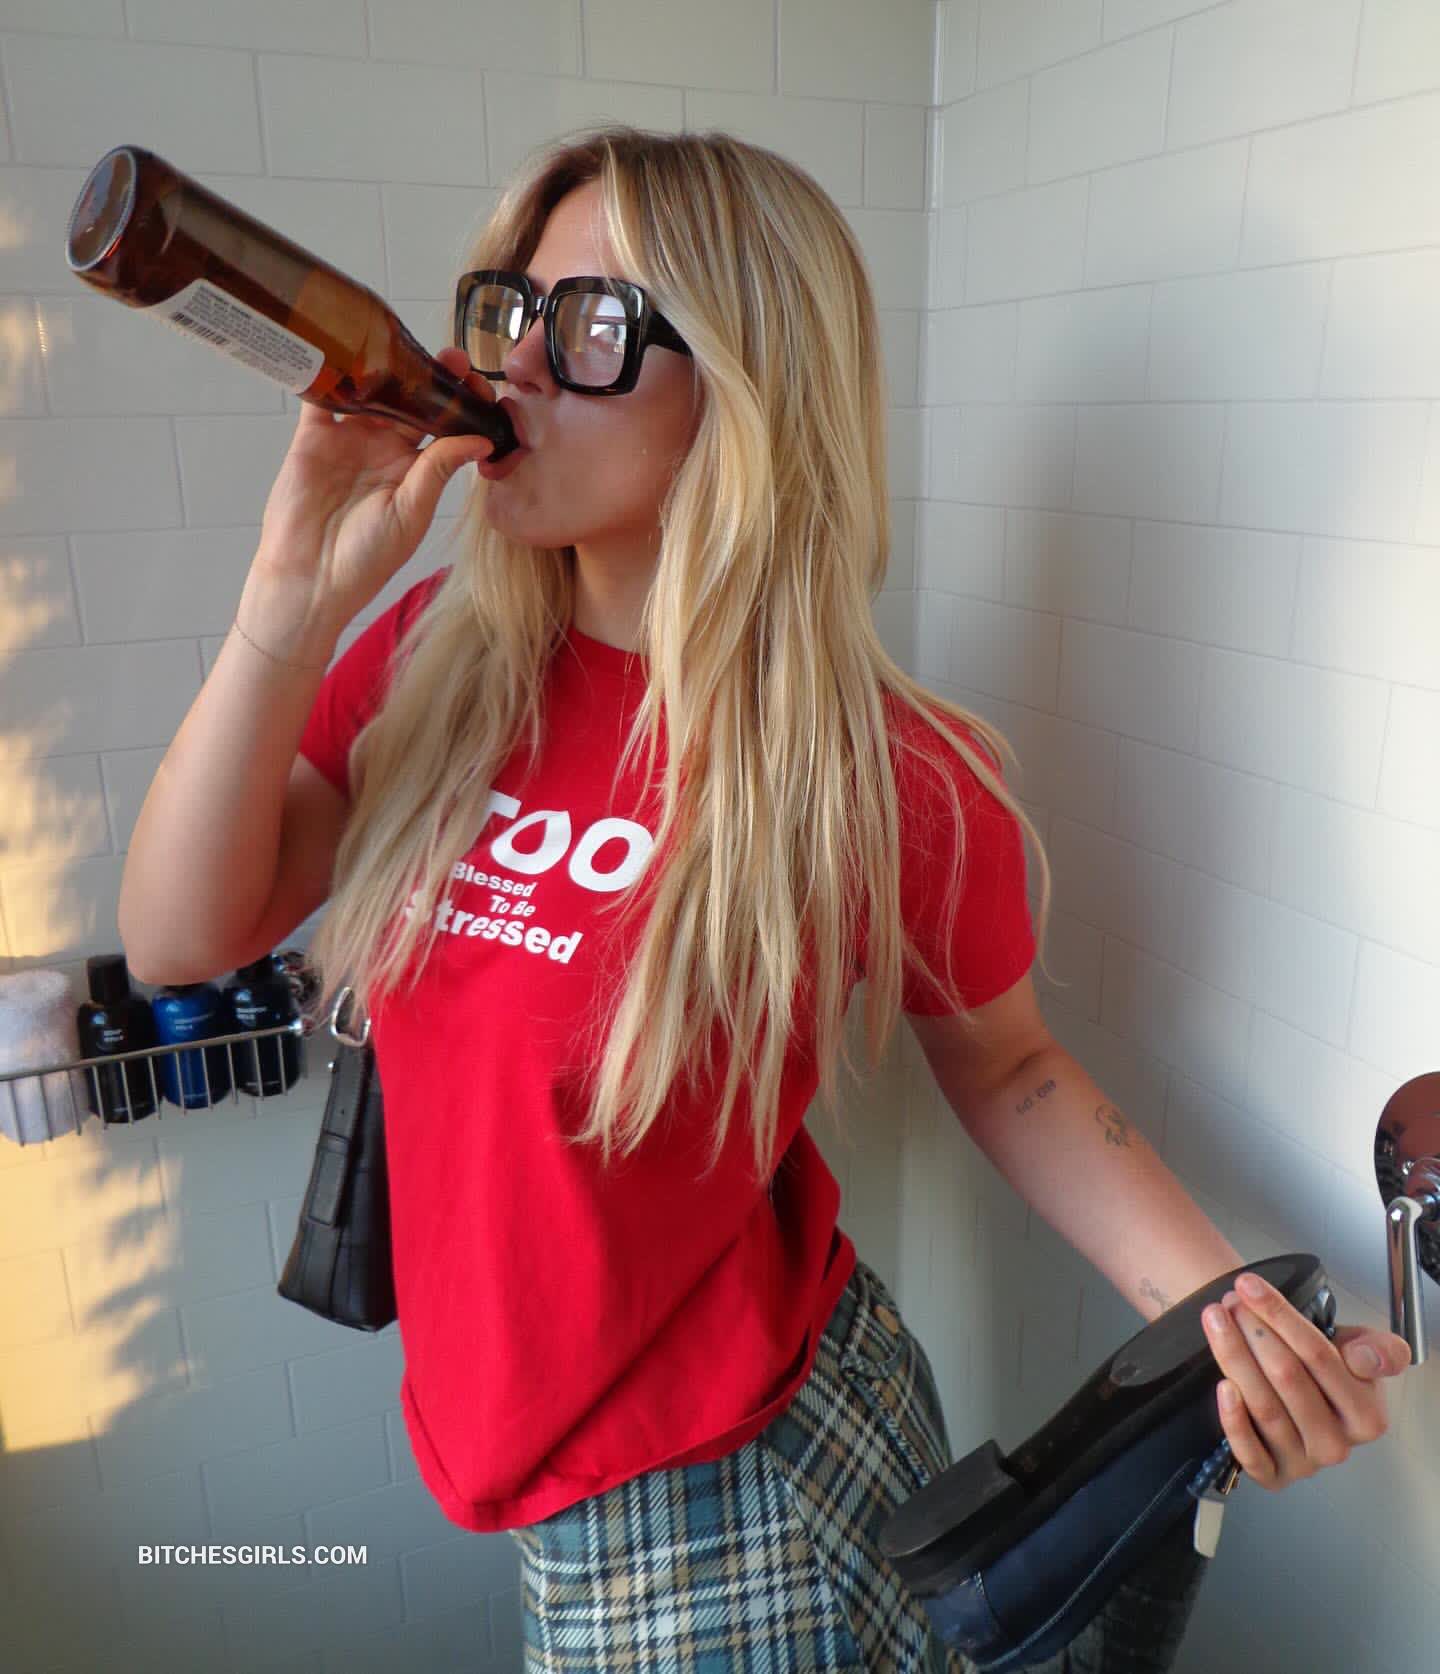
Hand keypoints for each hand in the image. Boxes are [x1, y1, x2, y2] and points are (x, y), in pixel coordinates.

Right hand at [254, 346, 497, 628]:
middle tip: (453, 357)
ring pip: (370, 391)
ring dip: (386, 366)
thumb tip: (481, 438)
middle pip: (412, 400)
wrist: (310, 578)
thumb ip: (438, 470)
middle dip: (432, 376)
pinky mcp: (312, 438)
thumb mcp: (411, 514)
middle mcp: (384, 449)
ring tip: (406, 345)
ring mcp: (348, 440)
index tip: (478, 384)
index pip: (445, 425)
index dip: (462, 403)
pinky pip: (322, 398)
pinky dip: (329, 373)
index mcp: (415, 468)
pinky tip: (344, 350)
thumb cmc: (366, 559)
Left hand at [1201, 1270, 1410, 1491]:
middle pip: (1287, 1378)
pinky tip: (1222, 1386)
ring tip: (1215, 1320)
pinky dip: (1233, 1418)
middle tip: (1229, 1302)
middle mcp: (1337, 1445)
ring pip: (1264, 1406)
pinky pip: (1249, 1452)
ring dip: (1234, 1357)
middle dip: (1253, 1331)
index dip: (1281, 1316)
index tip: (1250, 1285)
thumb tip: (1363, 1359)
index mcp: (1367, 1416)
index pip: (1320, 1357)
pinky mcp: (1271, 1475)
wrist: (1293, 1386)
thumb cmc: (1324, 1366)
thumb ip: (1377, 1350)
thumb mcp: (1360, 1349)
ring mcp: (1303, 1463)